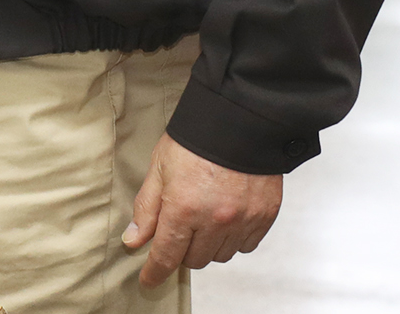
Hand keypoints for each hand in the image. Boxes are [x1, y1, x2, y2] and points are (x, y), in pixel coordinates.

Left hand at [123, 133, 282, 287]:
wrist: (241, 120)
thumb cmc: (196, 139)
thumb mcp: (160, 167)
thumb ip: (147, 207)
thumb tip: (134, 240)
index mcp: (184, 207)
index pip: (167, 255)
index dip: (155, 272)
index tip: (148, 280)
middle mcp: (215, 220)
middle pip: (194, 260)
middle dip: (182, 249)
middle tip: (180, 226)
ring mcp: (242, 220)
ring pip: (220, 255)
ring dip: (208, 244)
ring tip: (205, 216)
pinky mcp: (264, 216)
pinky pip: (245, 246)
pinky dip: (234, 238)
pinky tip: (227, 217)